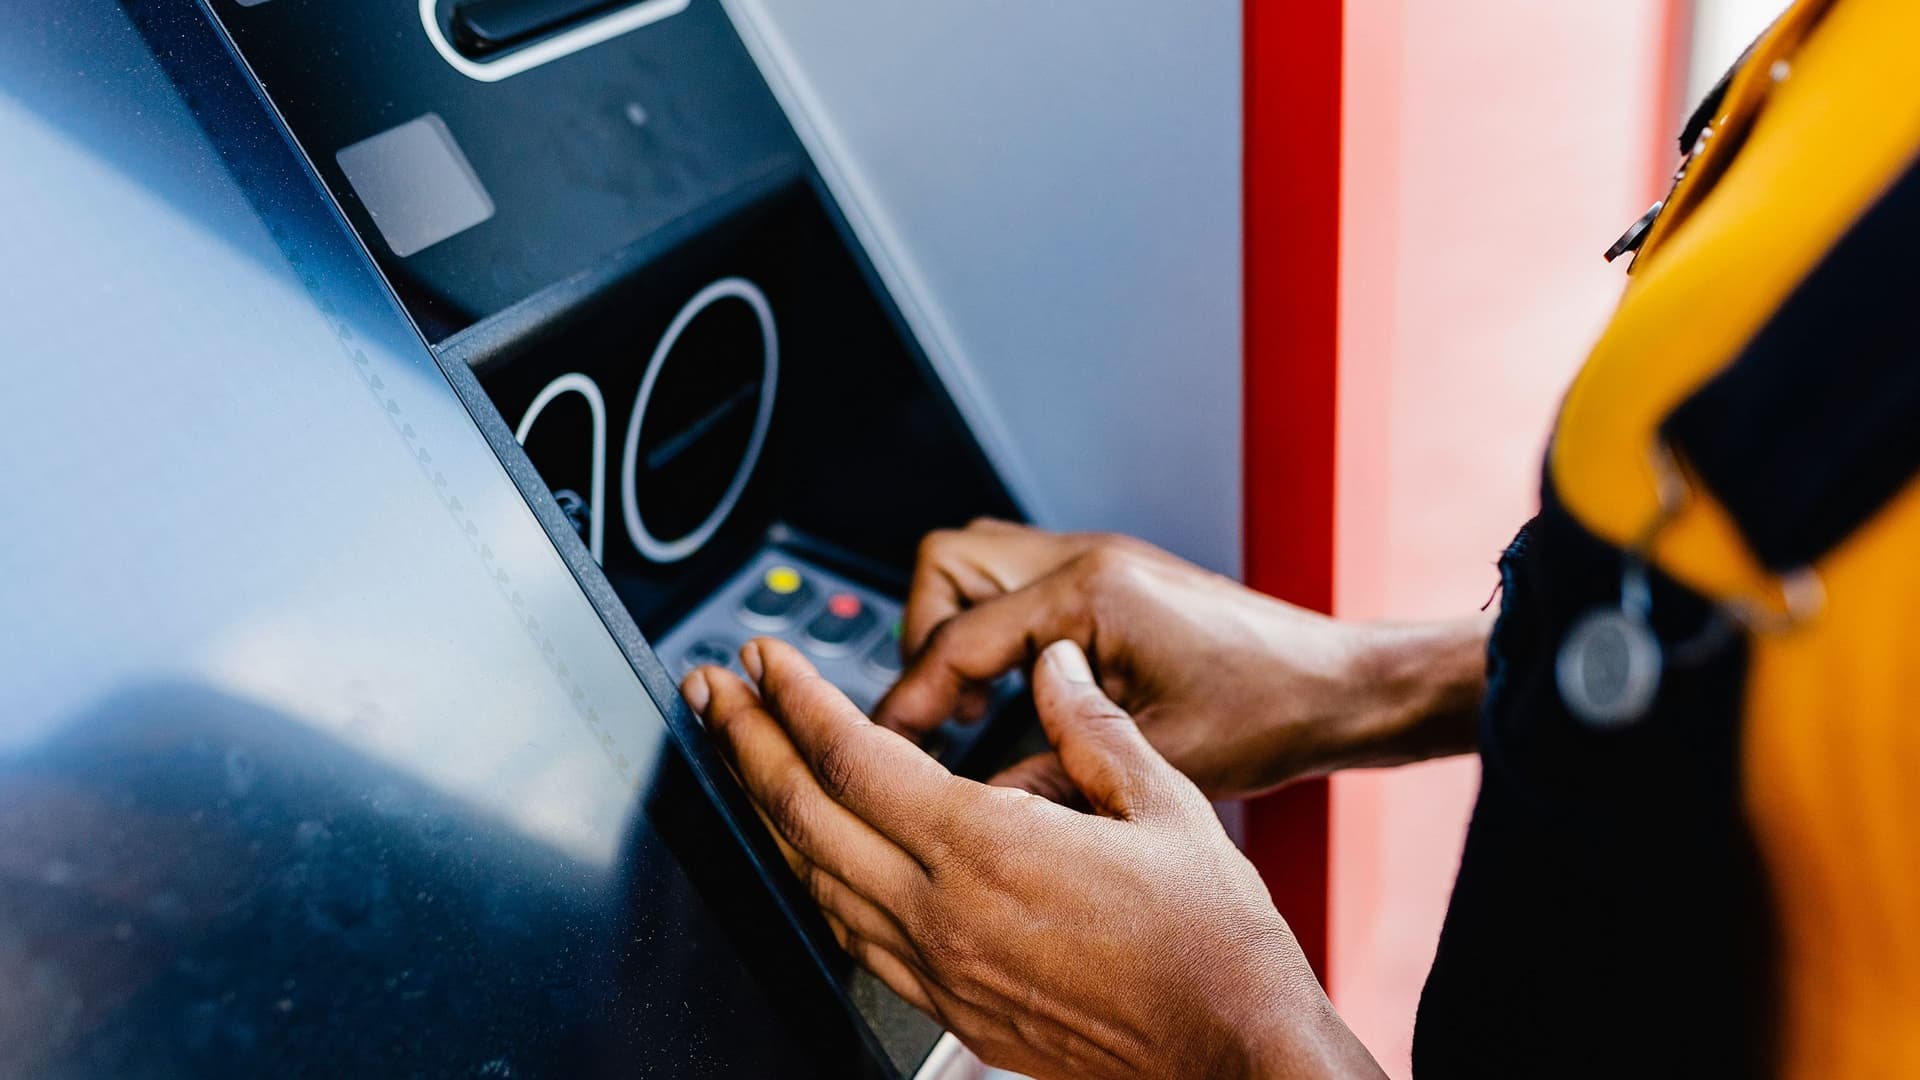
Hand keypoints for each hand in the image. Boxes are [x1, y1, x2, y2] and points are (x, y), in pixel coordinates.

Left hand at [681, 640, 1381, 1079]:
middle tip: (709, 692)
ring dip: (764, 811)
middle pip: (803, 818)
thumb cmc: (1213, 943)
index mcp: (988, 849)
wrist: (1231, 1054)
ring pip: (813, 881)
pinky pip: (853, 938)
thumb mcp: (1169, 806)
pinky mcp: (950, 1007)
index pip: (853, 758)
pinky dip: (814, 883)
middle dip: (744, 743)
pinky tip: (810, 857)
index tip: (763, 658)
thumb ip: (1094, 728)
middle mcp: (943, 914)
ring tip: (740, 759)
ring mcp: (938, 969)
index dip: (796, 700)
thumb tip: (1055, 668)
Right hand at [874, 520, 1486, 800]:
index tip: (890, 744)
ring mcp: (1098, 562)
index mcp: (1090, 593)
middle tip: (941, 713)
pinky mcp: (1111, 580)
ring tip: (976, 705)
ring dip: (956, 628)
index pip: (958, 636)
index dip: (912, 698)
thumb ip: (1055, 779)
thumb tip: (978, 807)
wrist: (1341, 685)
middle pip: (947, 564)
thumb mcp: (1158, 760)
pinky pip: (1019, 583)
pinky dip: (998, 629)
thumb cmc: (1273, 709)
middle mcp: (1087, 560)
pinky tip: (1021, 693)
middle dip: (924, 640)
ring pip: (977, 563)